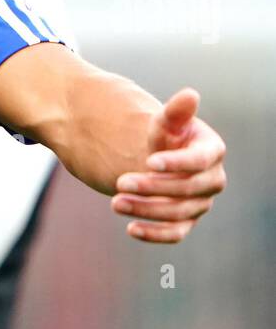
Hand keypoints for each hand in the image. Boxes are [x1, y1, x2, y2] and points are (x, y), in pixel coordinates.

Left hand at [111, 88, 226, 242]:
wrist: (156, 159)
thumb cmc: (164, 137)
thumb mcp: (165, 123)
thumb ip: (175, 112)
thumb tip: (189, 95)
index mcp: (212, 151)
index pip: (199, 161)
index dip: (176, 163)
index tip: (149, 162)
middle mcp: (212, 180)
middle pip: (187, 189)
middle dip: (153, 187)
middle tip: (120, 181)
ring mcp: (200, 203)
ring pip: (178, 213)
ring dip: (146, 209)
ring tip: (115, 202)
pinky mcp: (186, 222)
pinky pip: (176, 234)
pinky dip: (154, 234)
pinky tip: (130, 228)